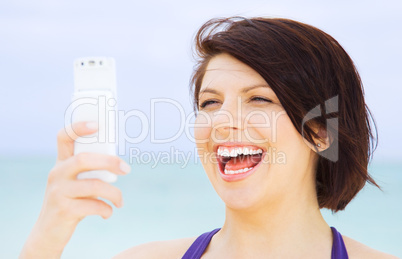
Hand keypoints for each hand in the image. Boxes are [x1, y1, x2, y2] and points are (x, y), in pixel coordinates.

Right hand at [19, 121, 130, 258]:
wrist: (49, 232)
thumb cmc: (71, 201)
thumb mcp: (76, 183)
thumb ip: (90, 172)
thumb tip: (119, 163)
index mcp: (61, 163)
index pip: (64, 137)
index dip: (78, 127)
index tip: (97, 124)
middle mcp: (57, 174)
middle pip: (84, 159)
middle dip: (109, 162)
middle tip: (126, 169)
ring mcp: (58, 192)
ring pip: (94, 185)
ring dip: (114, 193)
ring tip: (120, 201)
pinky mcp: (63, 210)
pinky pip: (94, 206)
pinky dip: (106, 209)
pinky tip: (108, 213)